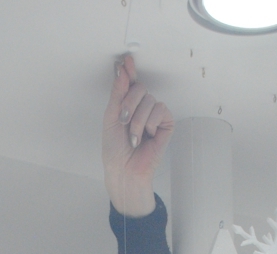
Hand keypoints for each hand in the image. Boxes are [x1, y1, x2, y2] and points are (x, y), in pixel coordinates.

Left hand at [102, 53, 173, 216]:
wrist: (124, 169)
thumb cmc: (115, 149)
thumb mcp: (111, 117)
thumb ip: (118, 93)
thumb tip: (122, 70)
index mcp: (127, 104)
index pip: (130, 82)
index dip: (129, 71)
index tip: (126, 60)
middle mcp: (141, 106)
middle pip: (140, 88)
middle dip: (129, 105)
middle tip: (124, 121)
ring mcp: (154, 114)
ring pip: (149, 100)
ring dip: (138, 120)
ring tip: (134, 137)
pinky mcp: (166, 123)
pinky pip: (160, 109)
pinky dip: (150, 123)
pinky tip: (148, 136)